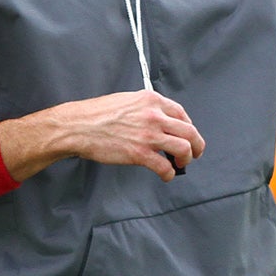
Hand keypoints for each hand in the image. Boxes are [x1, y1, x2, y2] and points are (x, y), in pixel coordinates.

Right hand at [43, 90, 205, 181]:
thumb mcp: (127, 100)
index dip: (188, 127)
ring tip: (180, 164)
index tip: (187, 135)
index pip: (182, 114)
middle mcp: (154, 116)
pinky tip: (166, 175)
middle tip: (195, 153)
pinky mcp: (140, 154)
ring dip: (186, 159)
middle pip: (189, 132)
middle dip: (196, 145)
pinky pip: (166, 167)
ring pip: (184, 149)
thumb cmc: (97, 114)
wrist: (78, 127)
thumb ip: (146, 108)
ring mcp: (149, 136)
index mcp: (151, 100)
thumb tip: (159, 121)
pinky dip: (169, 173)